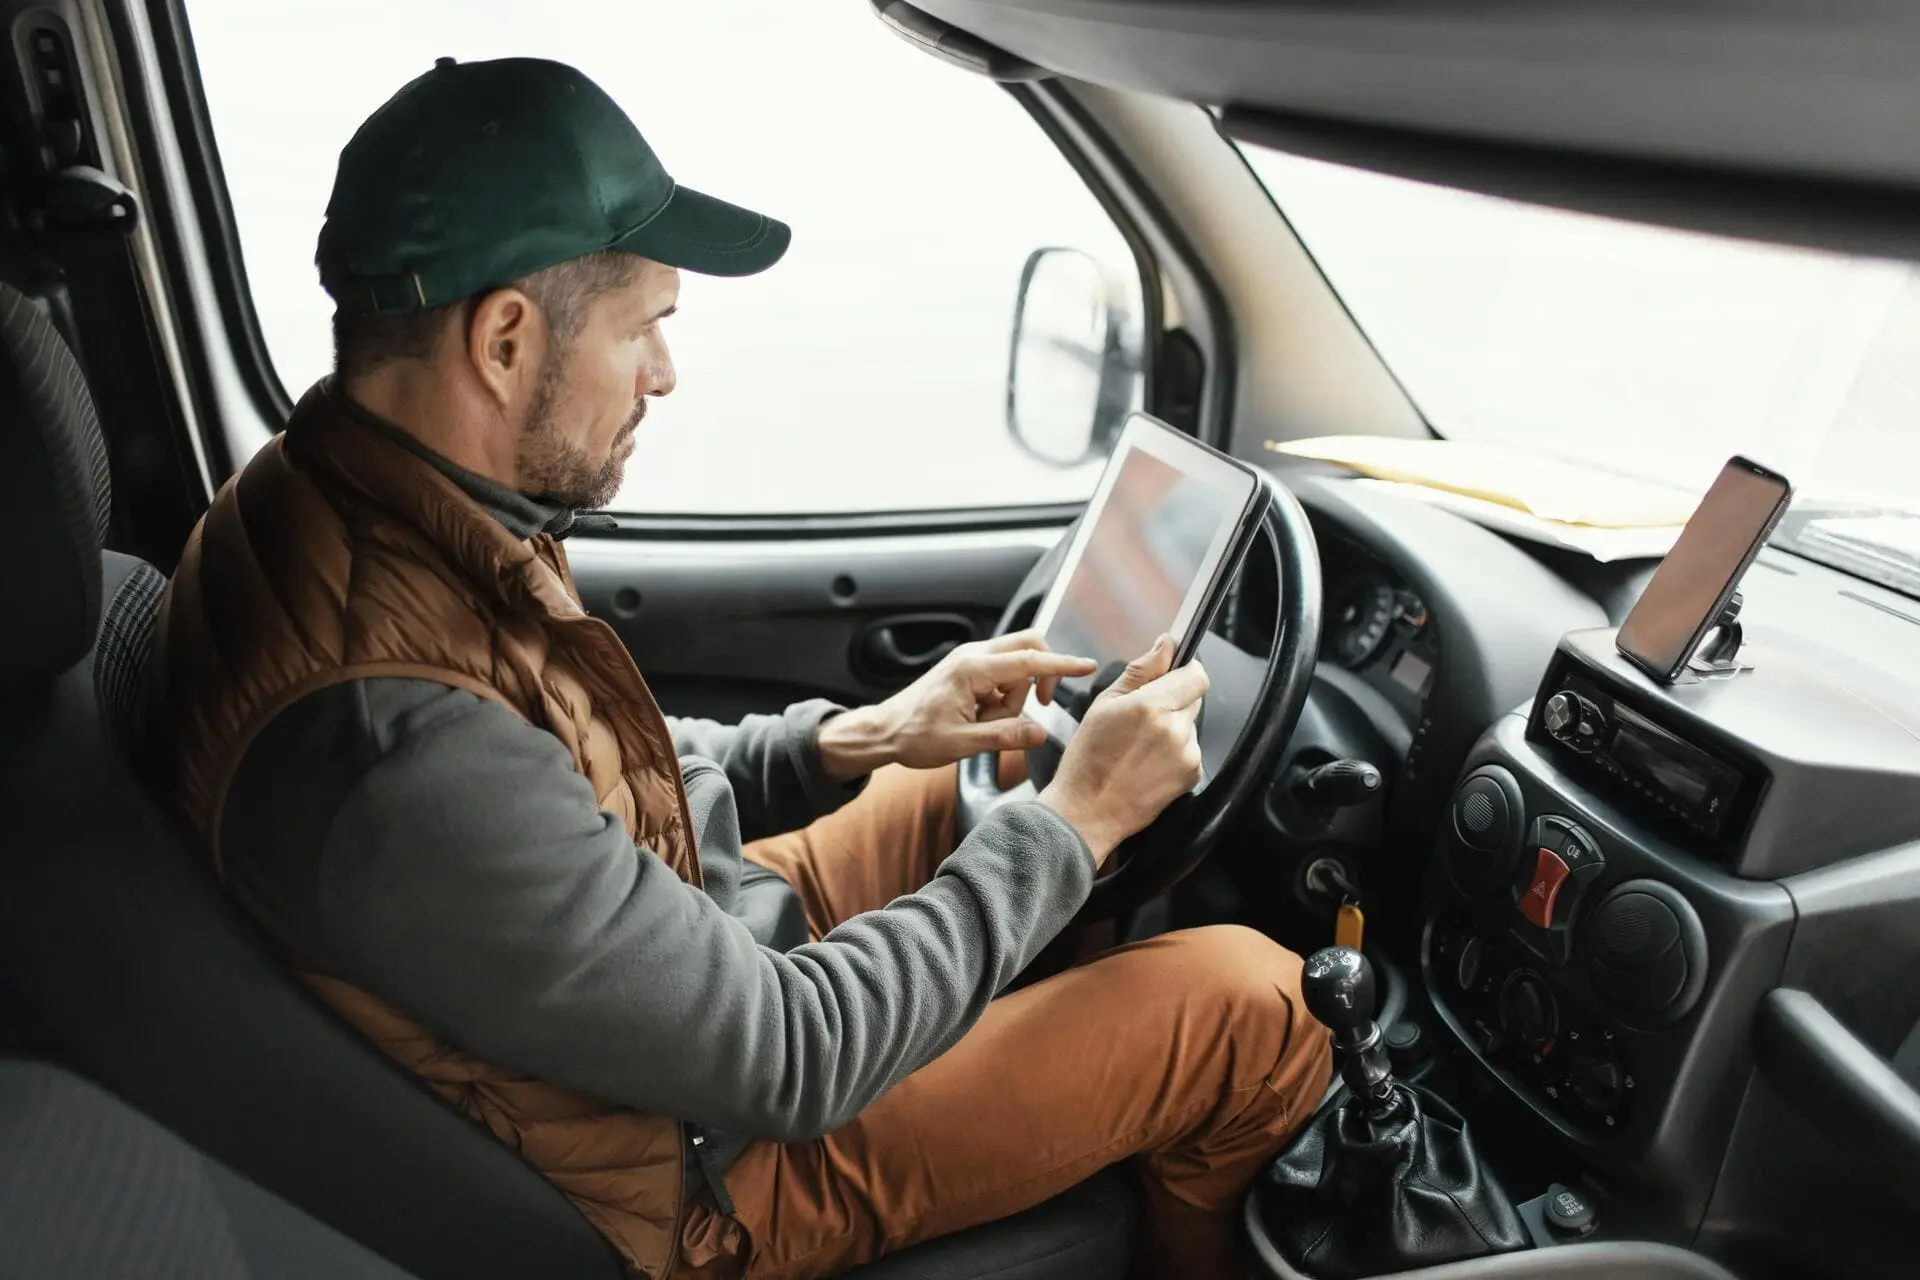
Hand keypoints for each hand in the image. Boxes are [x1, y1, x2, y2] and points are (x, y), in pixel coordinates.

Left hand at [816, 630, 1096, 780]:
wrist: (884, 731)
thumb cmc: (914, 736)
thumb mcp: (962, 744)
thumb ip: (1004, 737)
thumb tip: (1040, 733)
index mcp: (972, 670)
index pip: (1029, 662)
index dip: (1061, 666)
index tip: (1086, 666)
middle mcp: (973, 656)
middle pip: (1028, 647)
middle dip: (1041, 676)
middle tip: (1039, 706)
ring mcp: (970, 660)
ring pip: (1017, 666)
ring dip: (1016, 695)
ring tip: (987, 723)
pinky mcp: (969, 670)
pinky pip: (1003, 676)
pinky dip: (1003, 697)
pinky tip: (982, 718)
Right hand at [1036, 635, 1207, 867]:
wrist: (1088, 812)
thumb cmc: (1088, 761)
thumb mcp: (1104, 704)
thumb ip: (1141, 670)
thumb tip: (1165, 645)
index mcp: (1152, 707)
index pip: (1197, 674)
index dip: (1184, 671)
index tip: (1171, 675)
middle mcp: (1175, 730)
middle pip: (1194, 697)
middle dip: (1173, 699)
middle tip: (1141, 718)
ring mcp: (1187, 754)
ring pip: (1190, 724)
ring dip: (1173, 727)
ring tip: (1140, 746)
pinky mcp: (1192, 775)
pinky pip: (1190, 749)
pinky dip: (1175, 751)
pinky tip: (1148, 762)